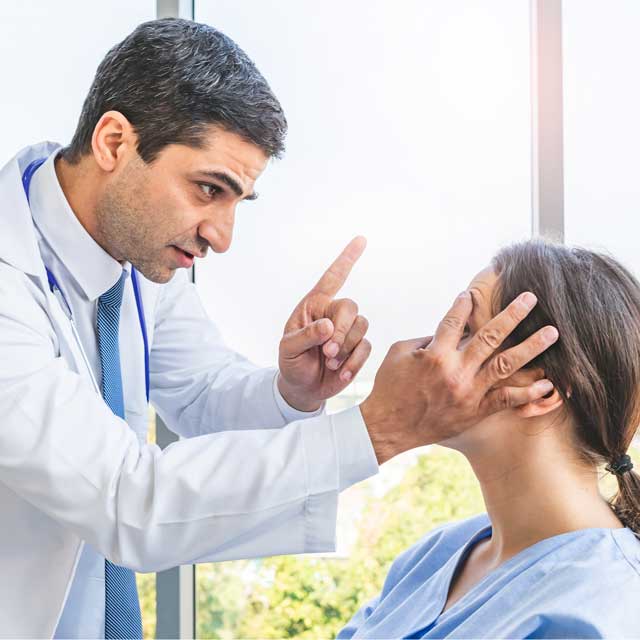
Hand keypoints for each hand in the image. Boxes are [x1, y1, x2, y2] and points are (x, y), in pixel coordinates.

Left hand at [278, 237, 370, 411]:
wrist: (302, 387)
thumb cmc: (291, 362)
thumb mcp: (288, 350)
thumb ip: (306, 336)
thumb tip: (328, 327)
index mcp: (314, 305)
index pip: (332, 278)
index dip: (347, 258)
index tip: (361, 240)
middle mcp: (333, 314)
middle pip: (350, 307)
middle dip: (342, 330)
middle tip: (328, 351)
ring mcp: (347, 331)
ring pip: (361, 326)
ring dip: (347, 347)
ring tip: (330, 362)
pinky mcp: (357, 349)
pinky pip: (366, 347)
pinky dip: (354, 362)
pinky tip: (340, 373)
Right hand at [359, 290, 558, 463]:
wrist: (388, 427)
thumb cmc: (390, 386)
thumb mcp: (399, 353)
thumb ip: (426, 339)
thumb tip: (448, 330)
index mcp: (434, 354)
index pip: (454, 320)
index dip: (464, 305)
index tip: (472, 293)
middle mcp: (455, 371)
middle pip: (490, 336)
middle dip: (513, 314)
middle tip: (531, 298)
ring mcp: (468, 392)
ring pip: (506, 364)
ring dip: (531, 346)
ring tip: (552, 333)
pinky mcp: (475, 411)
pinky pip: (506, 400)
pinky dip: (527, 392)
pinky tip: (547, 382)